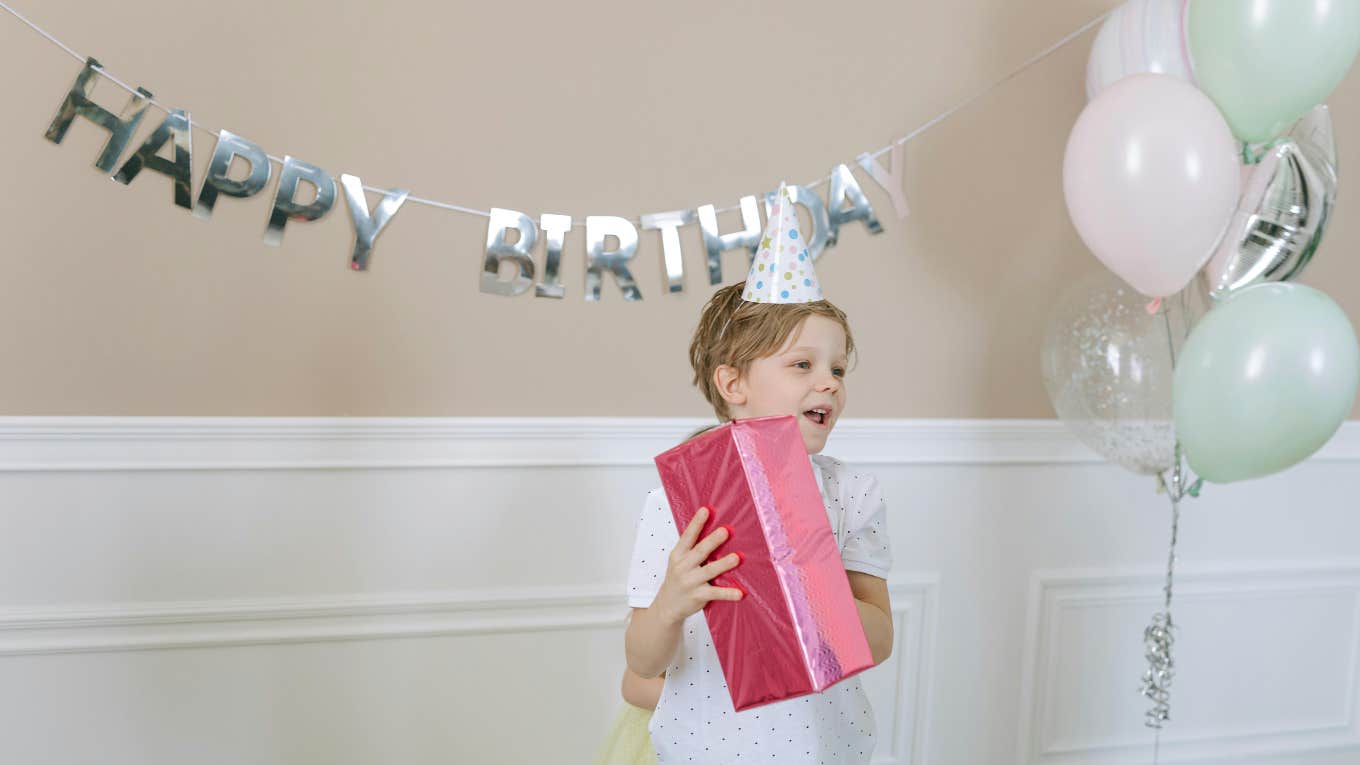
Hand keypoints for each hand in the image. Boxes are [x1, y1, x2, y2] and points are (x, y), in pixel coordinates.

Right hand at [652, 506, 743, 625]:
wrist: (667, 606)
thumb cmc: (677, 579)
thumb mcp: (678, 561)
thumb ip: (691, 548)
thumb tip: (713, 529)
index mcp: (678, 555)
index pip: (688, 536)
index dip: (697, 523)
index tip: (705, 510)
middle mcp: (683, 567)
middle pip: (700, 551)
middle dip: (713, 541)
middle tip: (725, 531)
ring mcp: (691, 582)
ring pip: (710, 571)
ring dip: (724, 564)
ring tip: (737, 557)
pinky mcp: (698, 596)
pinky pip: (716, 593)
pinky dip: (728, 593)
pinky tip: (739, 592)